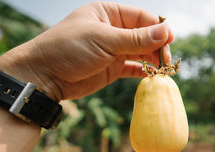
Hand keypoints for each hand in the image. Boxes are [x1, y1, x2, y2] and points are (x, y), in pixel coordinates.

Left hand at [0, 2, 173, 100]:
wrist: (44, 76)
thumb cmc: (68, 49)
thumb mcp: (104, 40)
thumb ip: (136, 38)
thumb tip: (166, 31)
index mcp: (108, 13)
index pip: (141, 17)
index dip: (158, 27)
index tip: (170, 40)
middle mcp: (113, 30)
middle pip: (144, 35)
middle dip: (157, 46)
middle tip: (167, 60)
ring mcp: (113, 50)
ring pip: (141, 52)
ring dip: (153, 60)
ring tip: (164, 69)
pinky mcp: (112, 68)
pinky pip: (133, 68)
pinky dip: (144, 72)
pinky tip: (153, 76)